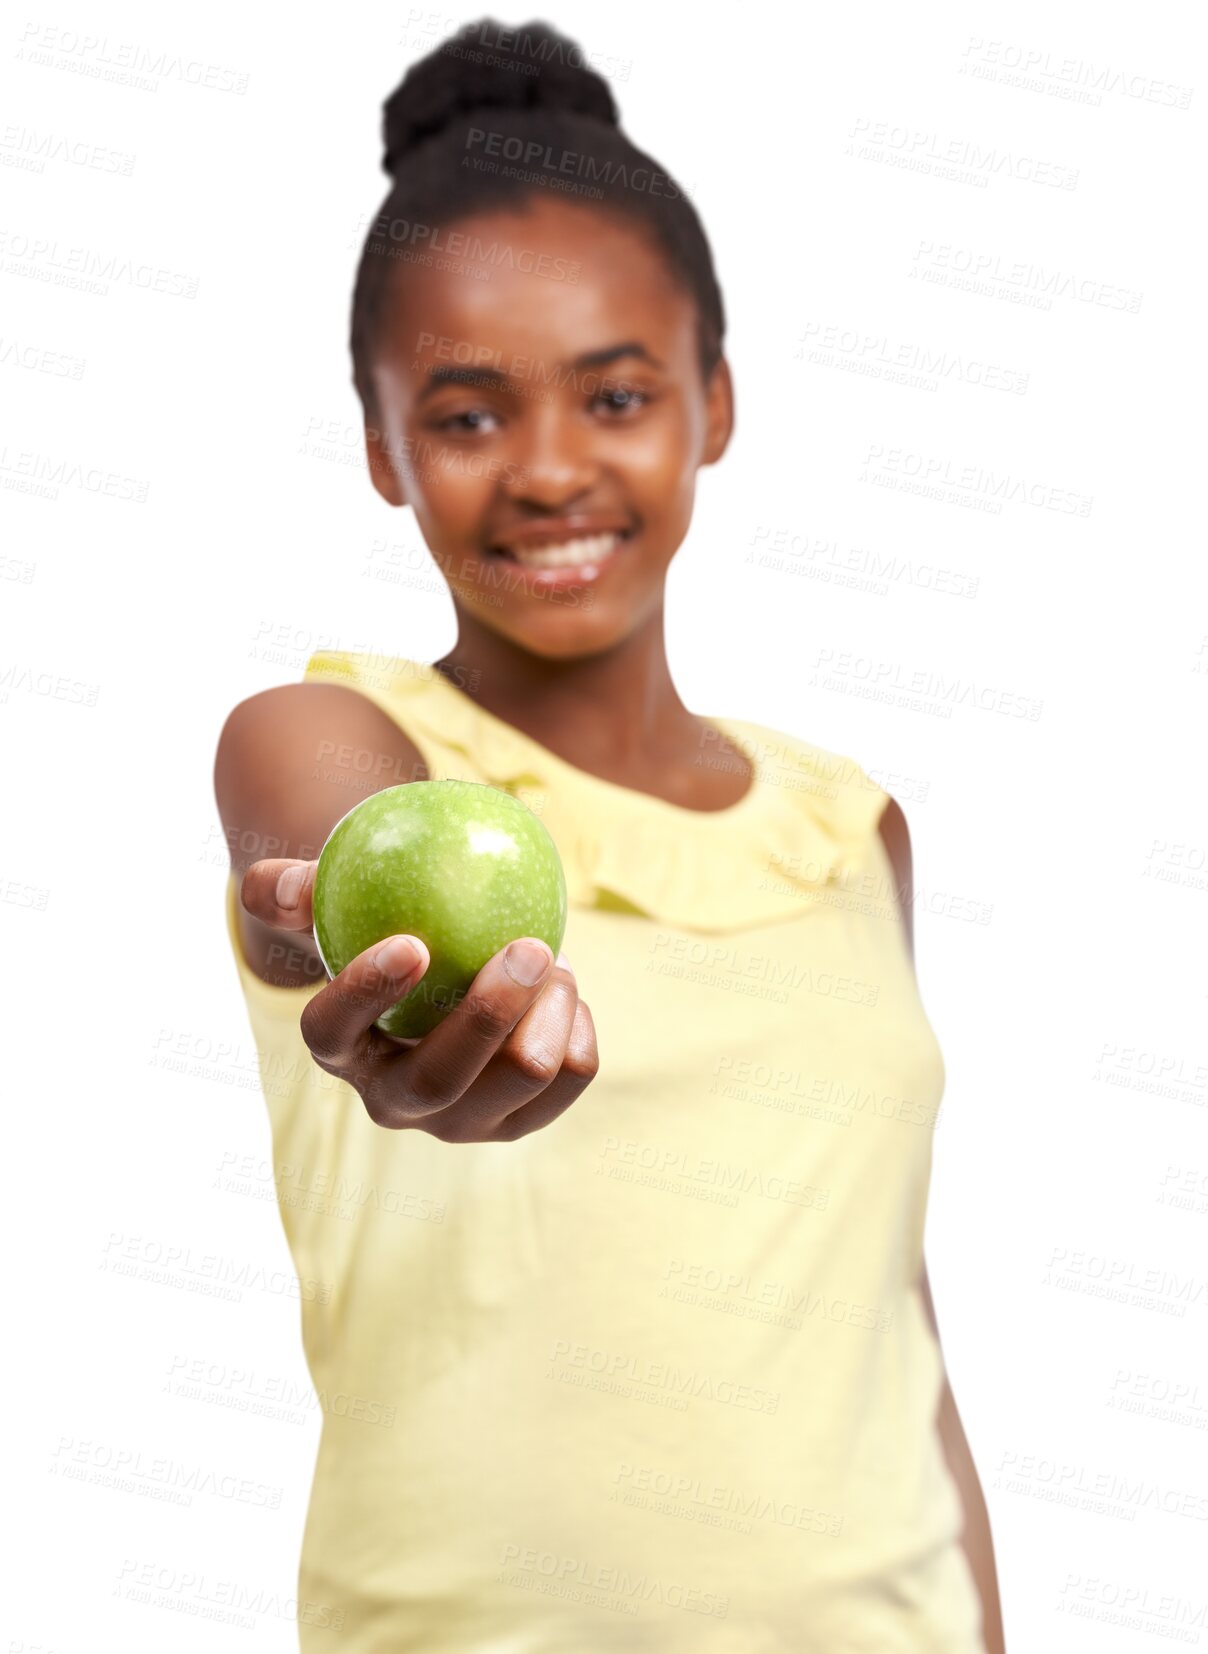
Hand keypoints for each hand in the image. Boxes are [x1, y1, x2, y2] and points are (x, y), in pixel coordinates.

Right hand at [240, 858, 598, 1140]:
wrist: (442, 981)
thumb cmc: (376, 930)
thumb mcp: (326, 905)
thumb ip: (293, 890)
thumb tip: (285, 885)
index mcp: (340, 1050)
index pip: (331, 1033)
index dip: (365, 993)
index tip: (411, 942)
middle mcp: (394, 1101)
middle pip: (441, 1078)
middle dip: (490, 1013)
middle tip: (530, 946)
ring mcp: (461, 1121)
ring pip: (522, 1077)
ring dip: (550, 1007)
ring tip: (551, 956)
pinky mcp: (520, 1120)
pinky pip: (572, 1074)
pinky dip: (578, 1023)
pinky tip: (563, 989)